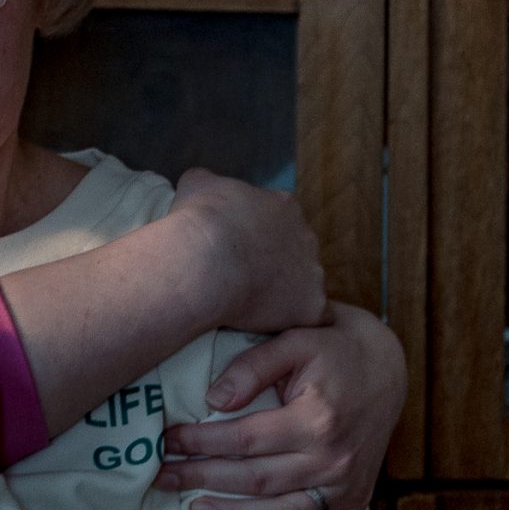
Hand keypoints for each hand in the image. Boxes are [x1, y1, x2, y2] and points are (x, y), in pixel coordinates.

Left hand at [156, 301, 403, 509]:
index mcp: (316, 418)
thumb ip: (253, 367)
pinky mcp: (358, 497)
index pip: (244, 440)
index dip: (200, 443)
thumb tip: (213, 401)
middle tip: (161, 478)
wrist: (386, 362)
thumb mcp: (294, 339)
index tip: (166, 441)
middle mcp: (333, 457)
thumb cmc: (332, 347)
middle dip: (203, 478)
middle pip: (256, 479)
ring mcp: (347, 482)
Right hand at [168, 168, 325, 332]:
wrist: (204, 262)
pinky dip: (294, 322)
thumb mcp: (196, 184)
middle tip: (245, 278)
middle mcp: (306, 236)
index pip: (279, 219)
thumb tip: (201, 183)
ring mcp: (313, 273)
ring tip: (254, 306)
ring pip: (305, 285)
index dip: (259, 235)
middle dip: (276, 263)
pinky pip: (310, 318)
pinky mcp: (312, 306)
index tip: (240, 248)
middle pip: (296, 252)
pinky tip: (274, 327)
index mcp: (283, 206)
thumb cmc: (199, 220)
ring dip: (285, 294)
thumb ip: (206, 182)